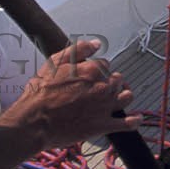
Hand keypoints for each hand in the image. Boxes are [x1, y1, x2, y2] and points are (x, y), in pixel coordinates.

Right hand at [1, 39, 140, 147]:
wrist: (35, 121)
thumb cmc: (40, 93)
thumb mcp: (54, 63)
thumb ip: (78, 50)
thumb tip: (95, 43)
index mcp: (91, 70)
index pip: (105, 64)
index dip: (97, 69)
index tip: (90, 76)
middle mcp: (102, 87)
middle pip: (118, 79)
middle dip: (111, 81)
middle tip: (99, 87)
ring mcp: (104, 106)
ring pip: (126, 96)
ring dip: (123, 95)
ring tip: (116, 98)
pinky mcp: (103, 125)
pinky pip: (127, 123)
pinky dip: (134, 120)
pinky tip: (135, 118)